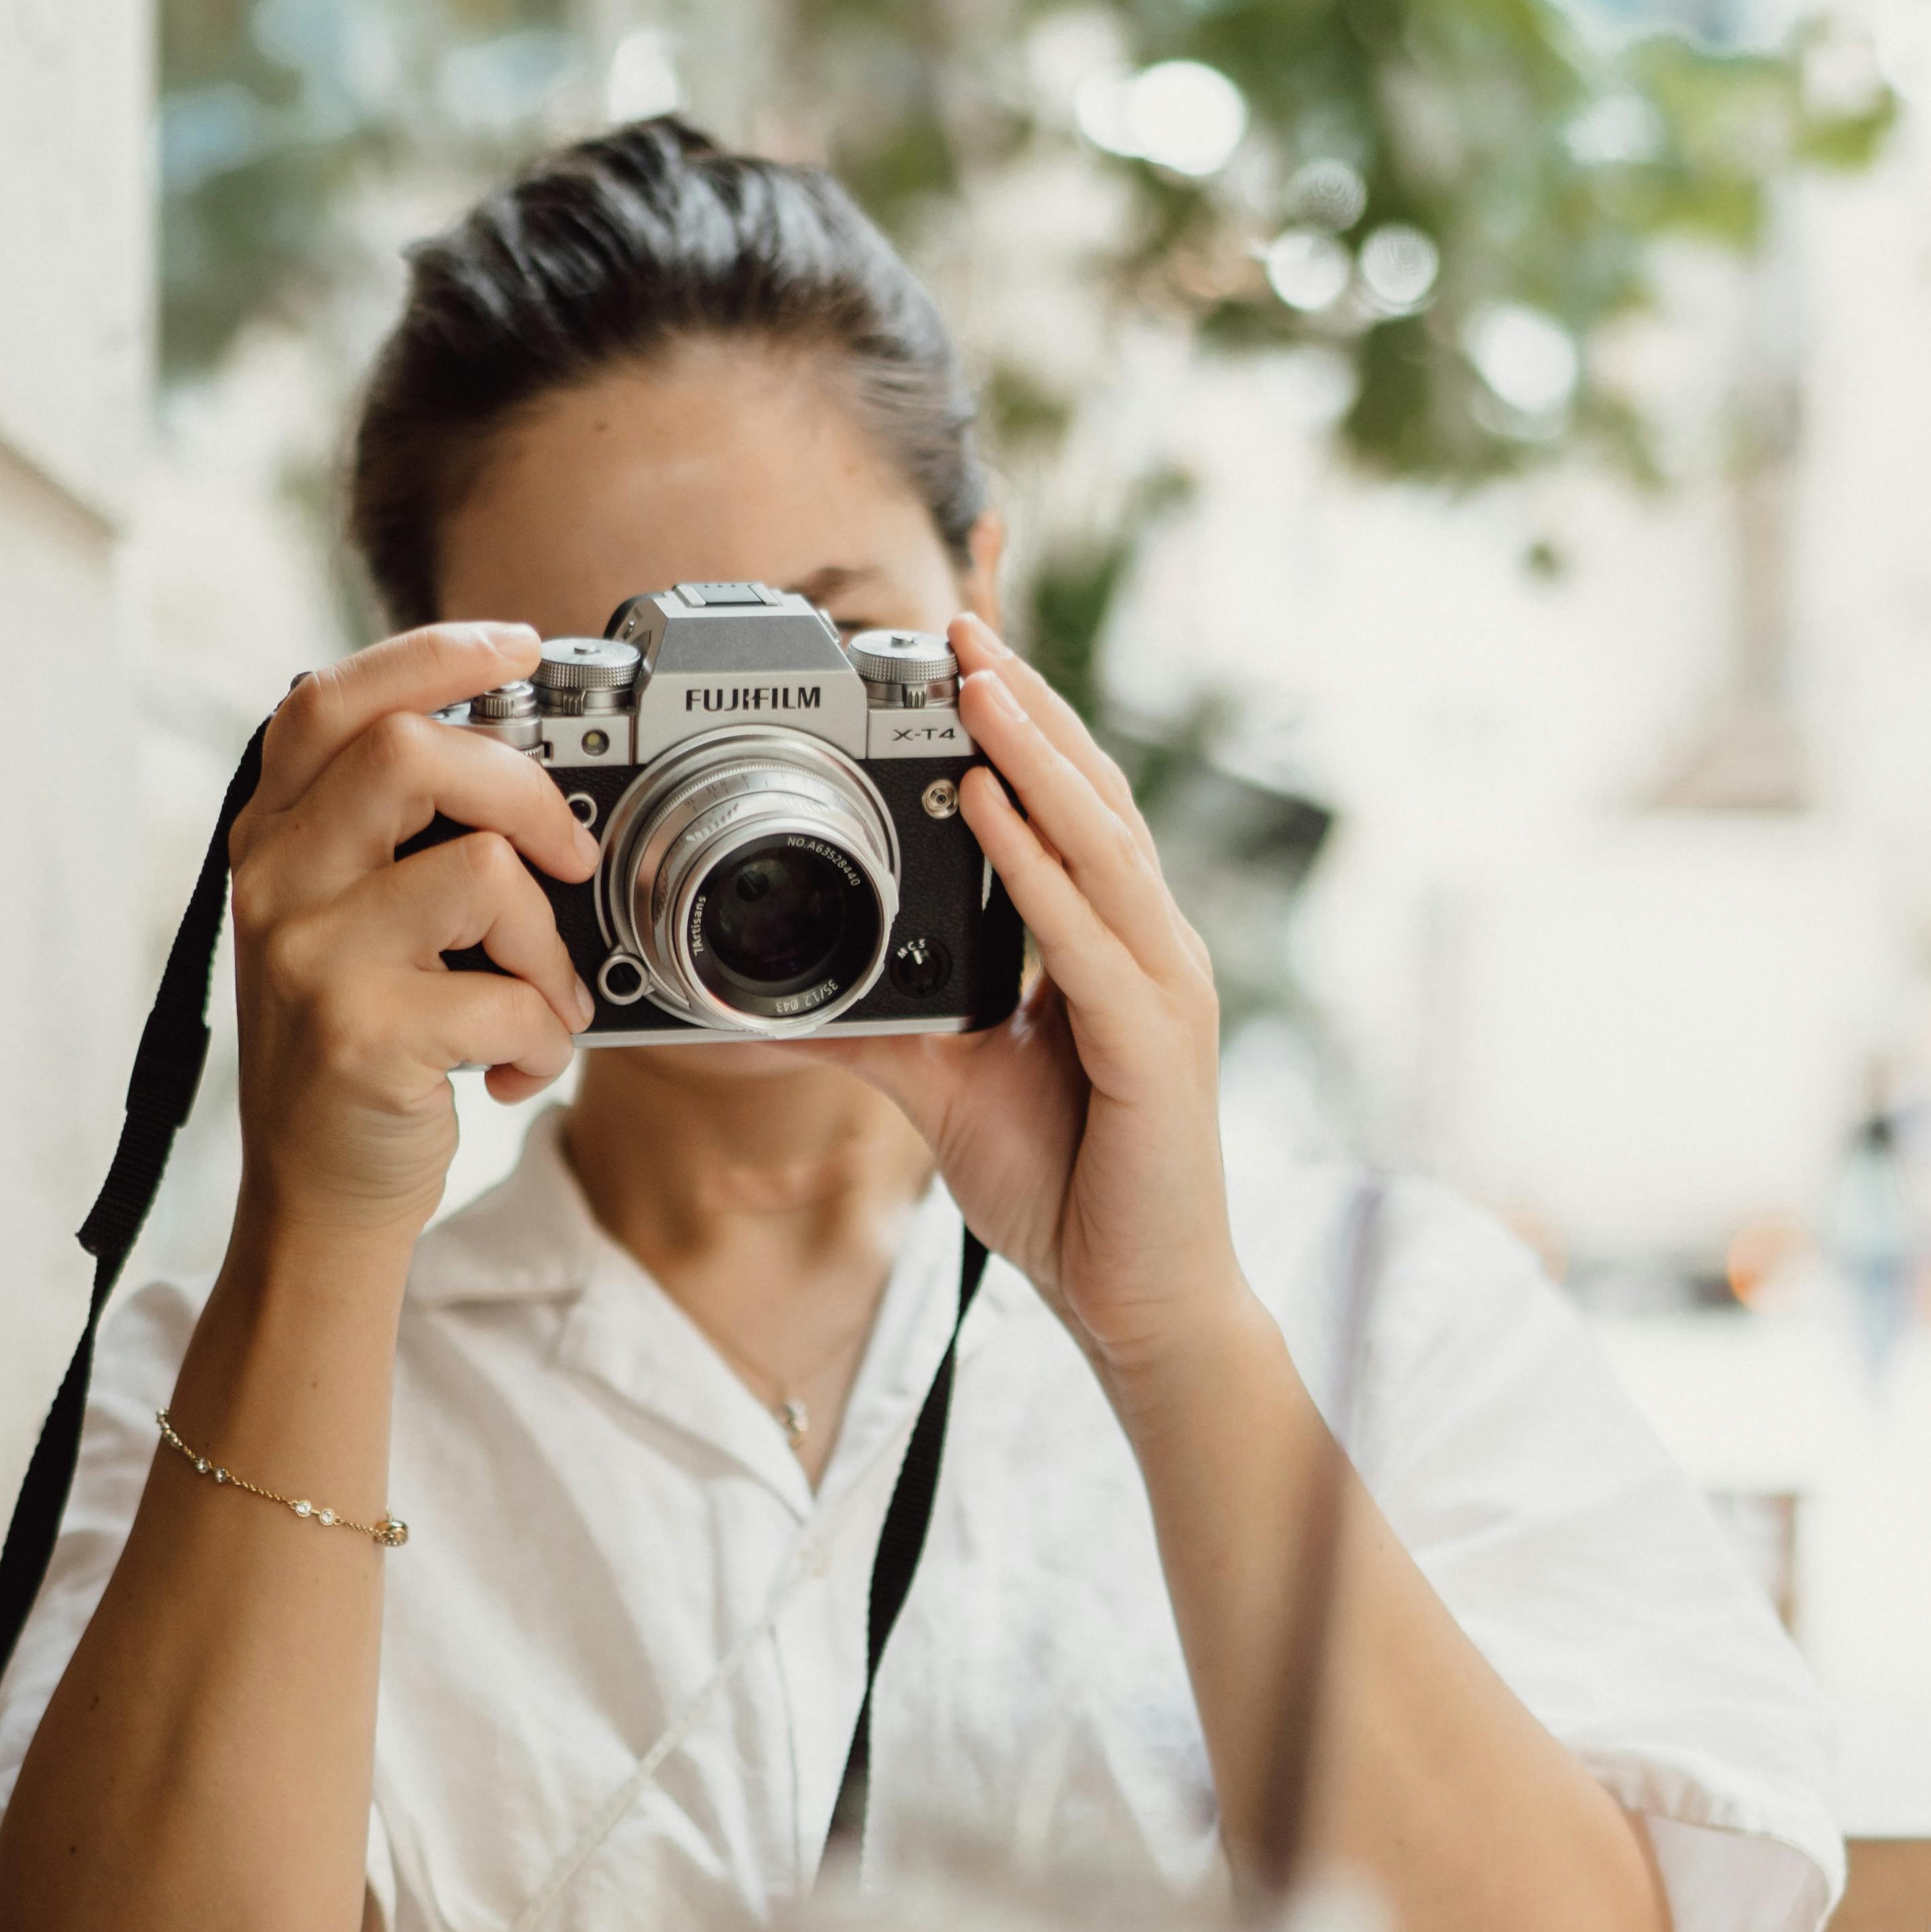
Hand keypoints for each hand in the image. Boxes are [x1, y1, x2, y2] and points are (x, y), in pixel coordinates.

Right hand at [228, 623, 599, 1242]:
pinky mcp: (362, 1036)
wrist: (317, 1200)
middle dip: (527, 792)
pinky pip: (507, 995)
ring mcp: (311, 958)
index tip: (517, 644)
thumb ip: (391, 842)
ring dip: (549, 944)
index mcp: (273, 840)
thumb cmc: (359, 1055)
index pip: (331, 700)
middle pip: (413, 754)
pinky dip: (545, 1036)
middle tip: (570, 853)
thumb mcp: (345, 927)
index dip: (429, 654)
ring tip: (539, 1000)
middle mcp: (275, 883)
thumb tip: (521, 769)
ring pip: (483, 872)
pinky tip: (517, 1068)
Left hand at [824, 618, 1252, 1399]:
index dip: (1022, 735)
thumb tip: (768, 1006)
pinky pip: (1090, 939)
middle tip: (962, 629)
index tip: (959, 664)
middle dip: (1027, 709)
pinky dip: (1041, 871)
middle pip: (1093, 799)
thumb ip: (869, 1037)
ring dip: (1038, 757)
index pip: (1070, 816)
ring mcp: (1162, 992)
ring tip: (979, 685)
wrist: (1139, 1302)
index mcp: (1107, 952)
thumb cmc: (1071, 1193)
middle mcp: (1147, 952)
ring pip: (1102, 845)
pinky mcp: (1156, 1045)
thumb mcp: (946, 1092)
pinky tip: (999, 814)